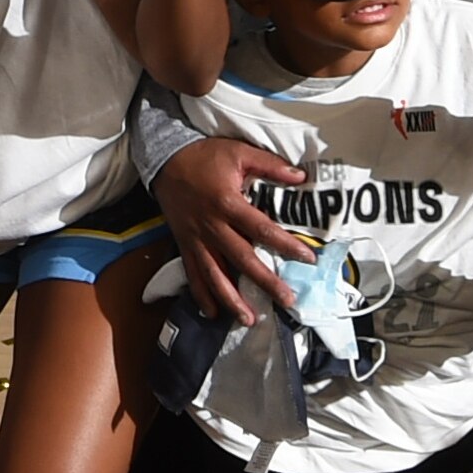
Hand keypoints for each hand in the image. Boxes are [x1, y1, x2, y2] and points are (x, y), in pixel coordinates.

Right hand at [153, 138, 310, 326]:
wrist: (165, 160)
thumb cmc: (204, 156)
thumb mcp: (239, 152)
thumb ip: (270, 165)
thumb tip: (300, 177)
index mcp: (227, 203)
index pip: (261, 229)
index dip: (285, 245)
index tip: (307, 258)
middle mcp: (212, 226)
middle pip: (241, 259)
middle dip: (265, 282)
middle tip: (286, 300)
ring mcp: (196, 239)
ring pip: (215, 274)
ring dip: (232, 299)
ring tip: (249, 319)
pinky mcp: (184, 244)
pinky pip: (192, 273)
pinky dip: (201, 295)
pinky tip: (212, 313)